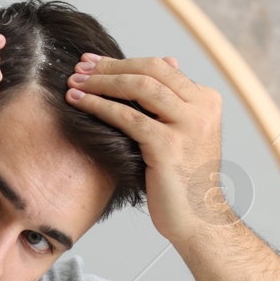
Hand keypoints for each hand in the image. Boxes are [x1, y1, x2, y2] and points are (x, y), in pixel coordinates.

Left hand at [65, 54, 233, 243]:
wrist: (198, 219)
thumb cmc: (181, 181)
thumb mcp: (179, 135)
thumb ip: (170, 103)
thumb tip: (166, 62)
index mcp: (206, 100)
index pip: (160, 67)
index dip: (123, 62)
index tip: (92, 62)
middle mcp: (202, 108)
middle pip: (150, 71)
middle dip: (109, 67)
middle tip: (78, 67)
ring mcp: (188, 126)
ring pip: (140, 88)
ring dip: (102, 83)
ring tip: (73, 82)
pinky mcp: (169, 146)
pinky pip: (129, 118)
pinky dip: (100, 106)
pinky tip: (79, 102)